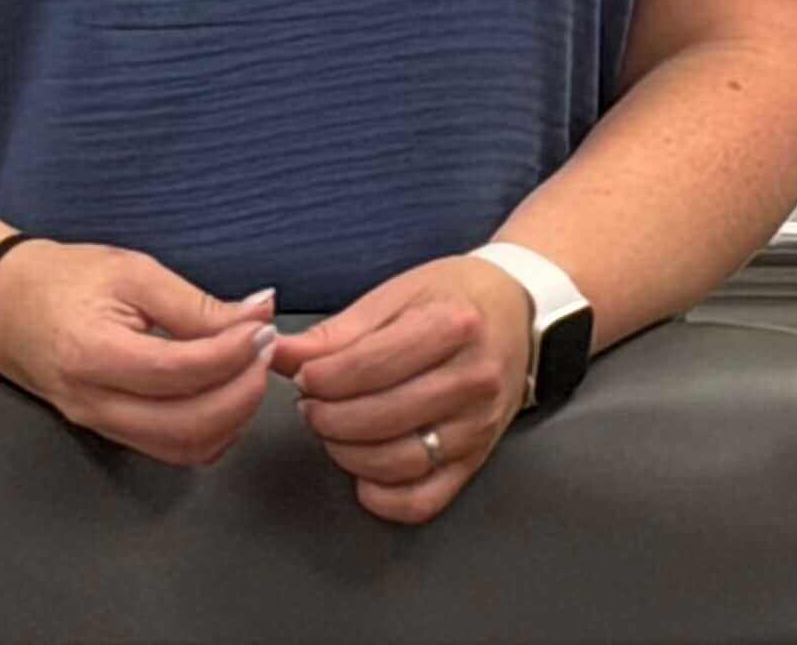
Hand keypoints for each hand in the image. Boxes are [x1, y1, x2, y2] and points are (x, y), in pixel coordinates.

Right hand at [0, 239, 276, 466]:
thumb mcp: (132, 272)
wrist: (4, 308)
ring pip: (183, 448)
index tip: (263, 324)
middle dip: (242, 392)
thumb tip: (258, 313)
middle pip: (186, 426)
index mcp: (94, 355)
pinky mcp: (110, 433)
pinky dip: (211, 430)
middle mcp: (95, 403)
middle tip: (265, 349)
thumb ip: (194, 303)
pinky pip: (170, 449)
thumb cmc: (66, 279)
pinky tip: (226, 392)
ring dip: (232, 416)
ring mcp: (100, 426)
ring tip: (250, 369)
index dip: (233, 353)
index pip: (180, 372)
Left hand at [271, 254, 535, 523]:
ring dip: (346, 453)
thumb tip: (276, 354)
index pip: (365, 367)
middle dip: (326, 415)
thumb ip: (334, 332)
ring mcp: (478, 424)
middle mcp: (471, 377)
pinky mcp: (478, 458)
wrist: (520, 313)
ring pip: (396, 461)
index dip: (319, 378)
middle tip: (312, 403)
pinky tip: (363, 474)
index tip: (304, 375)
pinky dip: (384, 497)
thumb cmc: (453, 298)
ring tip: (333, 429)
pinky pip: (425, 499)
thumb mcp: (396, 296)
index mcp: (452, 324)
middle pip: (377, 417)